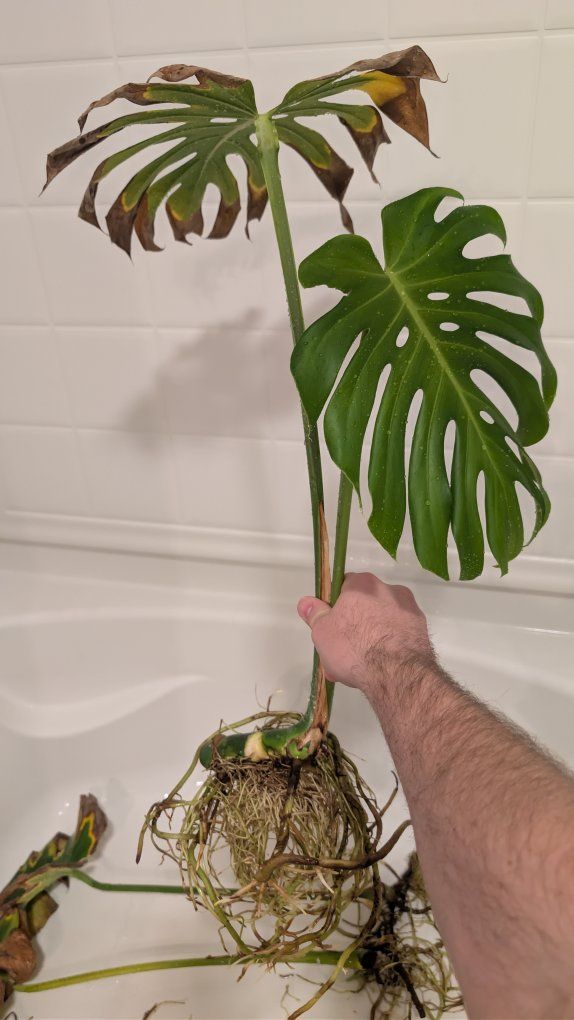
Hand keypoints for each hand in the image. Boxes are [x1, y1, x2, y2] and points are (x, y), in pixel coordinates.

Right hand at [297, 572, 435, 694]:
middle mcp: (390, 589)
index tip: (333, 627)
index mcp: (363, 583)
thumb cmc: (354, 647)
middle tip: (343, 653)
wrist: (397, 673)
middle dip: (355, 627)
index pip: (346, 587)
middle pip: (366, 605)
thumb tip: (306, 602)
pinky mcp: (422, 630)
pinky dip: (390, 646)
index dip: (336, 607)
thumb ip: (315, 614)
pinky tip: (381, 668)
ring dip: (372, 638)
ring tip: (361, 667)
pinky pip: (399, 634)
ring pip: (383, 622)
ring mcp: (409, 609)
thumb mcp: (323, 632)